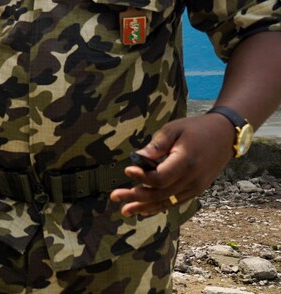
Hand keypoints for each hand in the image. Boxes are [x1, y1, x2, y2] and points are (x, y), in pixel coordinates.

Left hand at [110, 113, 234, 216]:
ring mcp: (196, 187)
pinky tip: (143, 210)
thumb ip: (156, 146)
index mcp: (187, 162)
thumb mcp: (174, 130)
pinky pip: (175, 201)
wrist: (225, 136)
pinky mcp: (196, 190)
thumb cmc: (196, 129)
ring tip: (124, 211)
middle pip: (161, 193)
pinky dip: (158, 207)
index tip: (127, 170)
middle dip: (136, 196)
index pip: (162, 177)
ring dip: (145, 207)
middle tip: (115, 196)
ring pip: (168, 201)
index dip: (143, 177)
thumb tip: (137, 159)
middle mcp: (193, 179)